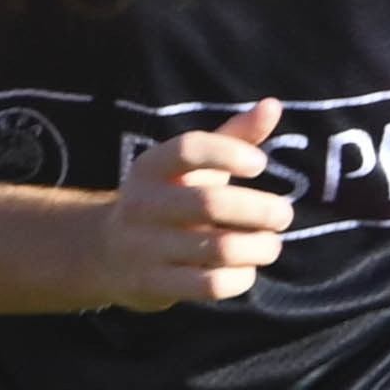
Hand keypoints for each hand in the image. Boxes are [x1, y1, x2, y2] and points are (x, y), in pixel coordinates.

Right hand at [101, 98, 294, 306]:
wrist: (106, 253)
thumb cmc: (169, 199)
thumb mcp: (192, 167)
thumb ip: (234, 136)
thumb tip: (273, 105)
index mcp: (152, 167)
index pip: (188, 149)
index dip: (228, 153)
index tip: (261, 164)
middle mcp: (143, 204)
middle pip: (211, 203)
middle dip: (261, 210)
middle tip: (283, 215)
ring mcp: (144, 246)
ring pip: (219, 248)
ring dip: (260, 247)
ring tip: (271, 245)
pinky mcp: (153, 284)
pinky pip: (209, 284)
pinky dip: (241, 278)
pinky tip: (247, 269)